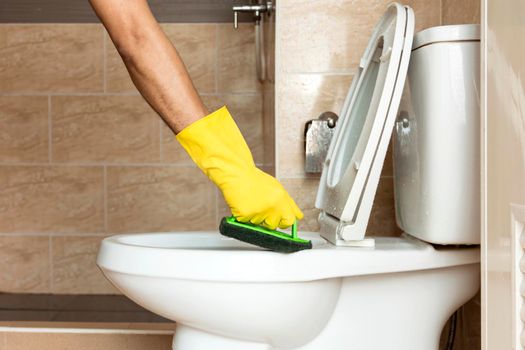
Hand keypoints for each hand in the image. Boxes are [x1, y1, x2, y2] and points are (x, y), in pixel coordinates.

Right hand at [176, 106, 302, 228]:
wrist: (236, 173)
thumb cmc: (254, 180)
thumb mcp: (277, 188)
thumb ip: (289, 204)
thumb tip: (298, 217)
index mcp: (282, 199)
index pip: (290, 221)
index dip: (284, 221)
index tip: (280, 221)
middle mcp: (272, 206)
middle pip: (273, 226)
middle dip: (267, 221)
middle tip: (261, 206)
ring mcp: (259, 211)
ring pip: (258, 226)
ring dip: (254, 218)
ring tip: (251, 202)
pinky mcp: (245, 215)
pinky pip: (246, 223)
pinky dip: (243, 217)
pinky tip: (244, 203)